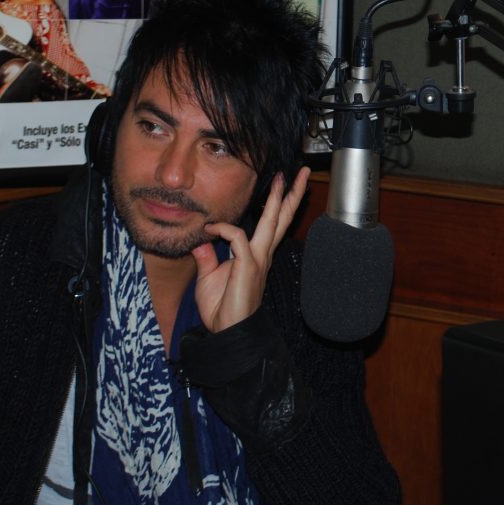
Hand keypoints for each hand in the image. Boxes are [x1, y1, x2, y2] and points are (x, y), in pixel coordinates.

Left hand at [192, 167, 310, 332]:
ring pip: (272, 222)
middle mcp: (262, 254)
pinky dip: (224, 229)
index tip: (272, 187)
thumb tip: (201, 241)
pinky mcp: (249, 266)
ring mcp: (258, 259)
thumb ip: (207, 258)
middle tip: (302, 173)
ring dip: (278, 199)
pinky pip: (237, 237)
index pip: (271, 224)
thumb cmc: (221, 308)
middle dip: (292, 194)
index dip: (276, 203)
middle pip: (282, 218)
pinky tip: (211, 228)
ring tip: (285, 178)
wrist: (227, 332)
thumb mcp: (209, 277)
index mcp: (256, 255)